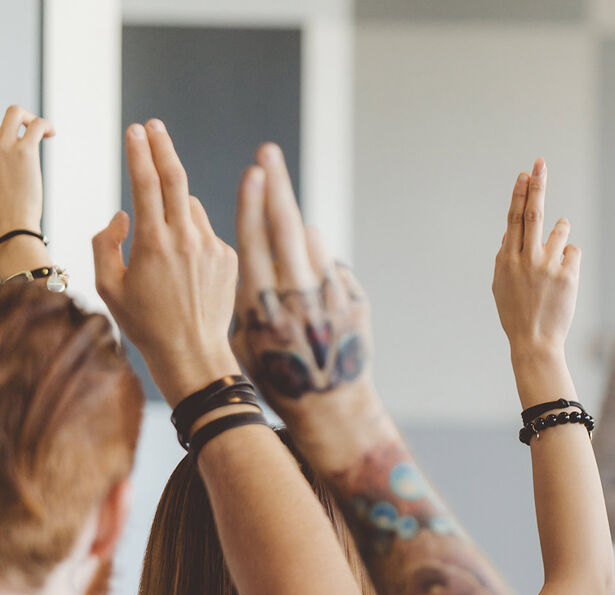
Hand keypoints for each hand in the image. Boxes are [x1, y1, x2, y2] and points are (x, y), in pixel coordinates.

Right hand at [0, 106, 52, 230]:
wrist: (10, 225)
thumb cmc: (3, 213)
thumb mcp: (0, 184)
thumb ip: (4, 170)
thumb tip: (9, 171)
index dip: (10, 139)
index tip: (16, 154)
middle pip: (4, 115)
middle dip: (20, 117)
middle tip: (31, 134)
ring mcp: (1, 146)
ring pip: (15, 111)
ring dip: (33, 119)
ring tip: (43, 135)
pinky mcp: (23, 152)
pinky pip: (36, 124)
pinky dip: (45, 124)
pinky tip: (51, 135)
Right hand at [94, 120, 238, 405]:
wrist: (193, 353)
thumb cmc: (145, 323)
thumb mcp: (109, 286)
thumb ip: (105, 243)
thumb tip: (123, 215)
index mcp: (154, 243)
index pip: (147, 184)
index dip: (140, 153)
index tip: (136, 130)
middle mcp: (187, 239)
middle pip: (177, 179)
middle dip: (163, 148)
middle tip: (154, 126)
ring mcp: (213, 247)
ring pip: (192, 209)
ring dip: (176, 209)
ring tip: (164, 246)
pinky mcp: (230, 257)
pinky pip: (207, 232)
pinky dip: (192, 235)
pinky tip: (186, 269)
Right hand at [230, 143, 384, 467]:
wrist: (329, 409)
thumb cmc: (277, 376)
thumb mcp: (247, 338)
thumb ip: (251, 293)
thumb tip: (269, 245)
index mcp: (260, 307)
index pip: (254, 242)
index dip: (252, 203)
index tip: (251, 171)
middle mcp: (295, 298)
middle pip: (285, 229)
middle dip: (276, 186)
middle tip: (267, 153)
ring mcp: (328, 299)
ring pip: (312, 245)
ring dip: (298, 230)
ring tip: (286, 229)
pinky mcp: (355, 303)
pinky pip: (332, 268)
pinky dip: (318, 266)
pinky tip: (310, 287)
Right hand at [492, 159, 579, 359]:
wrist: (534, 342)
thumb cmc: (516, 313)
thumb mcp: (501, 285)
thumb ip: (505, 257)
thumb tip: (511, 232)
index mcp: (507, 259)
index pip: (514, 218)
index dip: (519, 194)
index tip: (525, 174)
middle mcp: (526, 258)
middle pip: (534, 213)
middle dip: (537, 186)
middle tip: (540, 163)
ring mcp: (547, 266)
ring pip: (560, 230)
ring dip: (560, 231)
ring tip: (554, 253)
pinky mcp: (567, 275)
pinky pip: (573, 251)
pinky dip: (569, 258)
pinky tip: (563, 277)